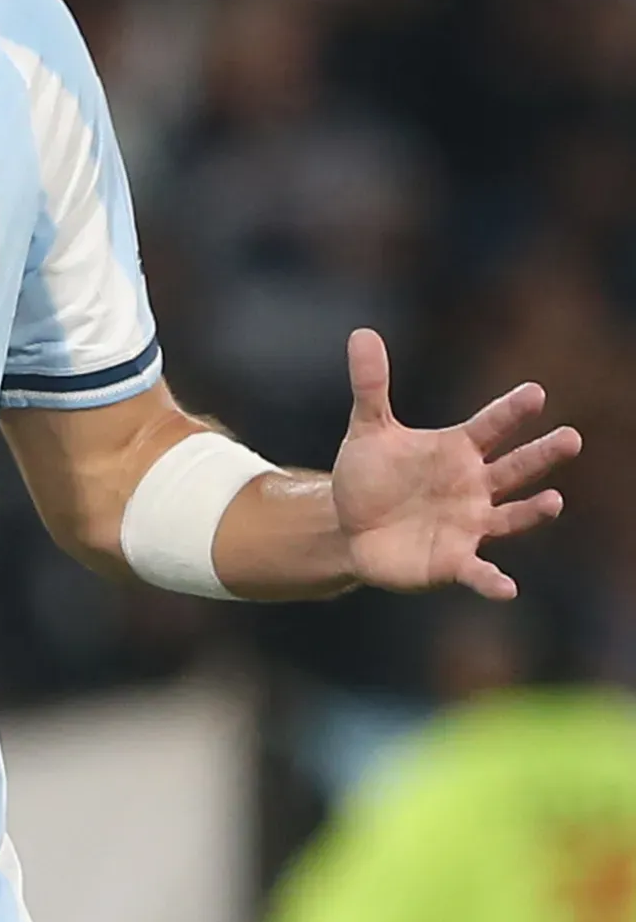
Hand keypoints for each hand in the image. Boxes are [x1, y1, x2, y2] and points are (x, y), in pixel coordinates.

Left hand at [333, 327, 577, 600]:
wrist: (350, 527)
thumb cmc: (371, 476)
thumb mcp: (368, 430)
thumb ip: (371, 386)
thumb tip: (362, 332)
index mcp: (457, 450)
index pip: (490, 426)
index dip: (511, 411)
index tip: (535, 392)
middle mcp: (473, 486)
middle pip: (514, 468)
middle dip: (541, 455)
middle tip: (571, 437)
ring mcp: (469, 524)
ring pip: (510, 516)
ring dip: (532, 511)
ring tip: (553, 502)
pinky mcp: (453, 560)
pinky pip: (479, 572)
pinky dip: (492, 581)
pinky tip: (506, 589)